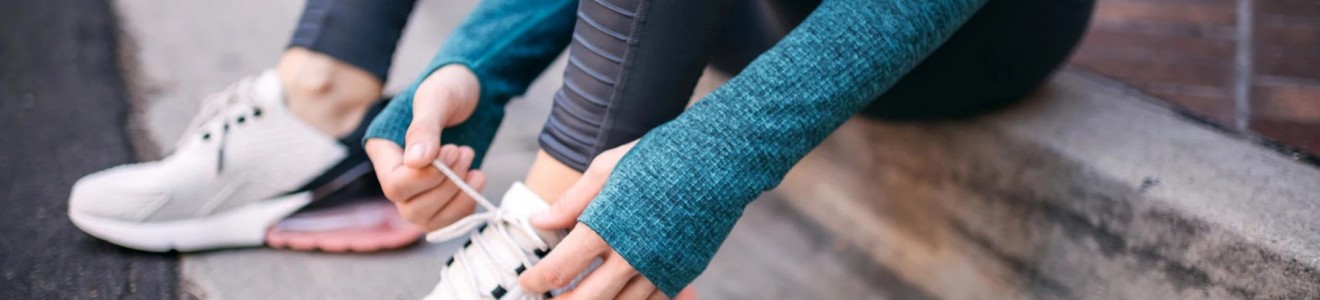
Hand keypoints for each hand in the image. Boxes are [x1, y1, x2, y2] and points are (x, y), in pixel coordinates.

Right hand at [365, 65, 484, 230]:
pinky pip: (449, 220)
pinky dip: (467, 203)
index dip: (425, 177)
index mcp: (384, 151)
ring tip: (470, 160)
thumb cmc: (450, 88)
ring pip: (429, 220)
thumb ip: (424, 128)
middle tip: (463, 152)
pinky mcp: (442, 197)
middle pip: (411, 209)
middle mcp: (397, 176)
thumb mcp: (436, 99)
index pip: (395, 185)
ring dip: (457, 196)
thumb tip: (416, 162)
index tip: (450, 149)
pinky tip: (477, 176)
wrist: (474, 90)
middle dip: (445, 186)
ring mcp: (419, 191)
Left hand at [519, 142, 696, 299]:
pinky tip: (615, 294)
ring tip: (578, 297)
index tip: (527, 281)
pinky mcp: (679, 275)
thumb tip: (538, 221)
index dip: (535, 282)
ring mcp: (657, 271)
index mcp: (606, 229)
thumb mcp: (607, 168)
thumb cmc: (661, 158)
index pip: (558, 271)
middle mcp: (630, 257)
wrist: (720, 163)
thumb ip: (571, 202)